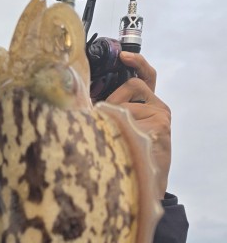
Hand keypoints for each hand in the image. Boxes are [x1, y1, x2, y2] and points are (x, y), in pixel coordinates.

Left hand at [106, 52, 170, 199]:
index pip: (146, 76)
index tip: (123, 56)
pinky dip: (117, 128)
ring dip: (111, 117)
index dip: (137, 62)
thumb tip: (81, 99)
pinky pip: (130, 118)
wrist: (143, 186)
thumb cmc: (125, 155)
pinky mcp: (160, 126)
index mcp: (148, 105)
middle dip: (112, 98)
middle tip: (100, 116)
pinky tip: (119, 143)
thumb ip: (110, 112)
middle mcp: (158, 108)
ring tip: (109, 138)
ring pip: (127, 104)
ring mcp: (160, 116)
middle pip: (132, 85)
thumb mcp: (116, 128)